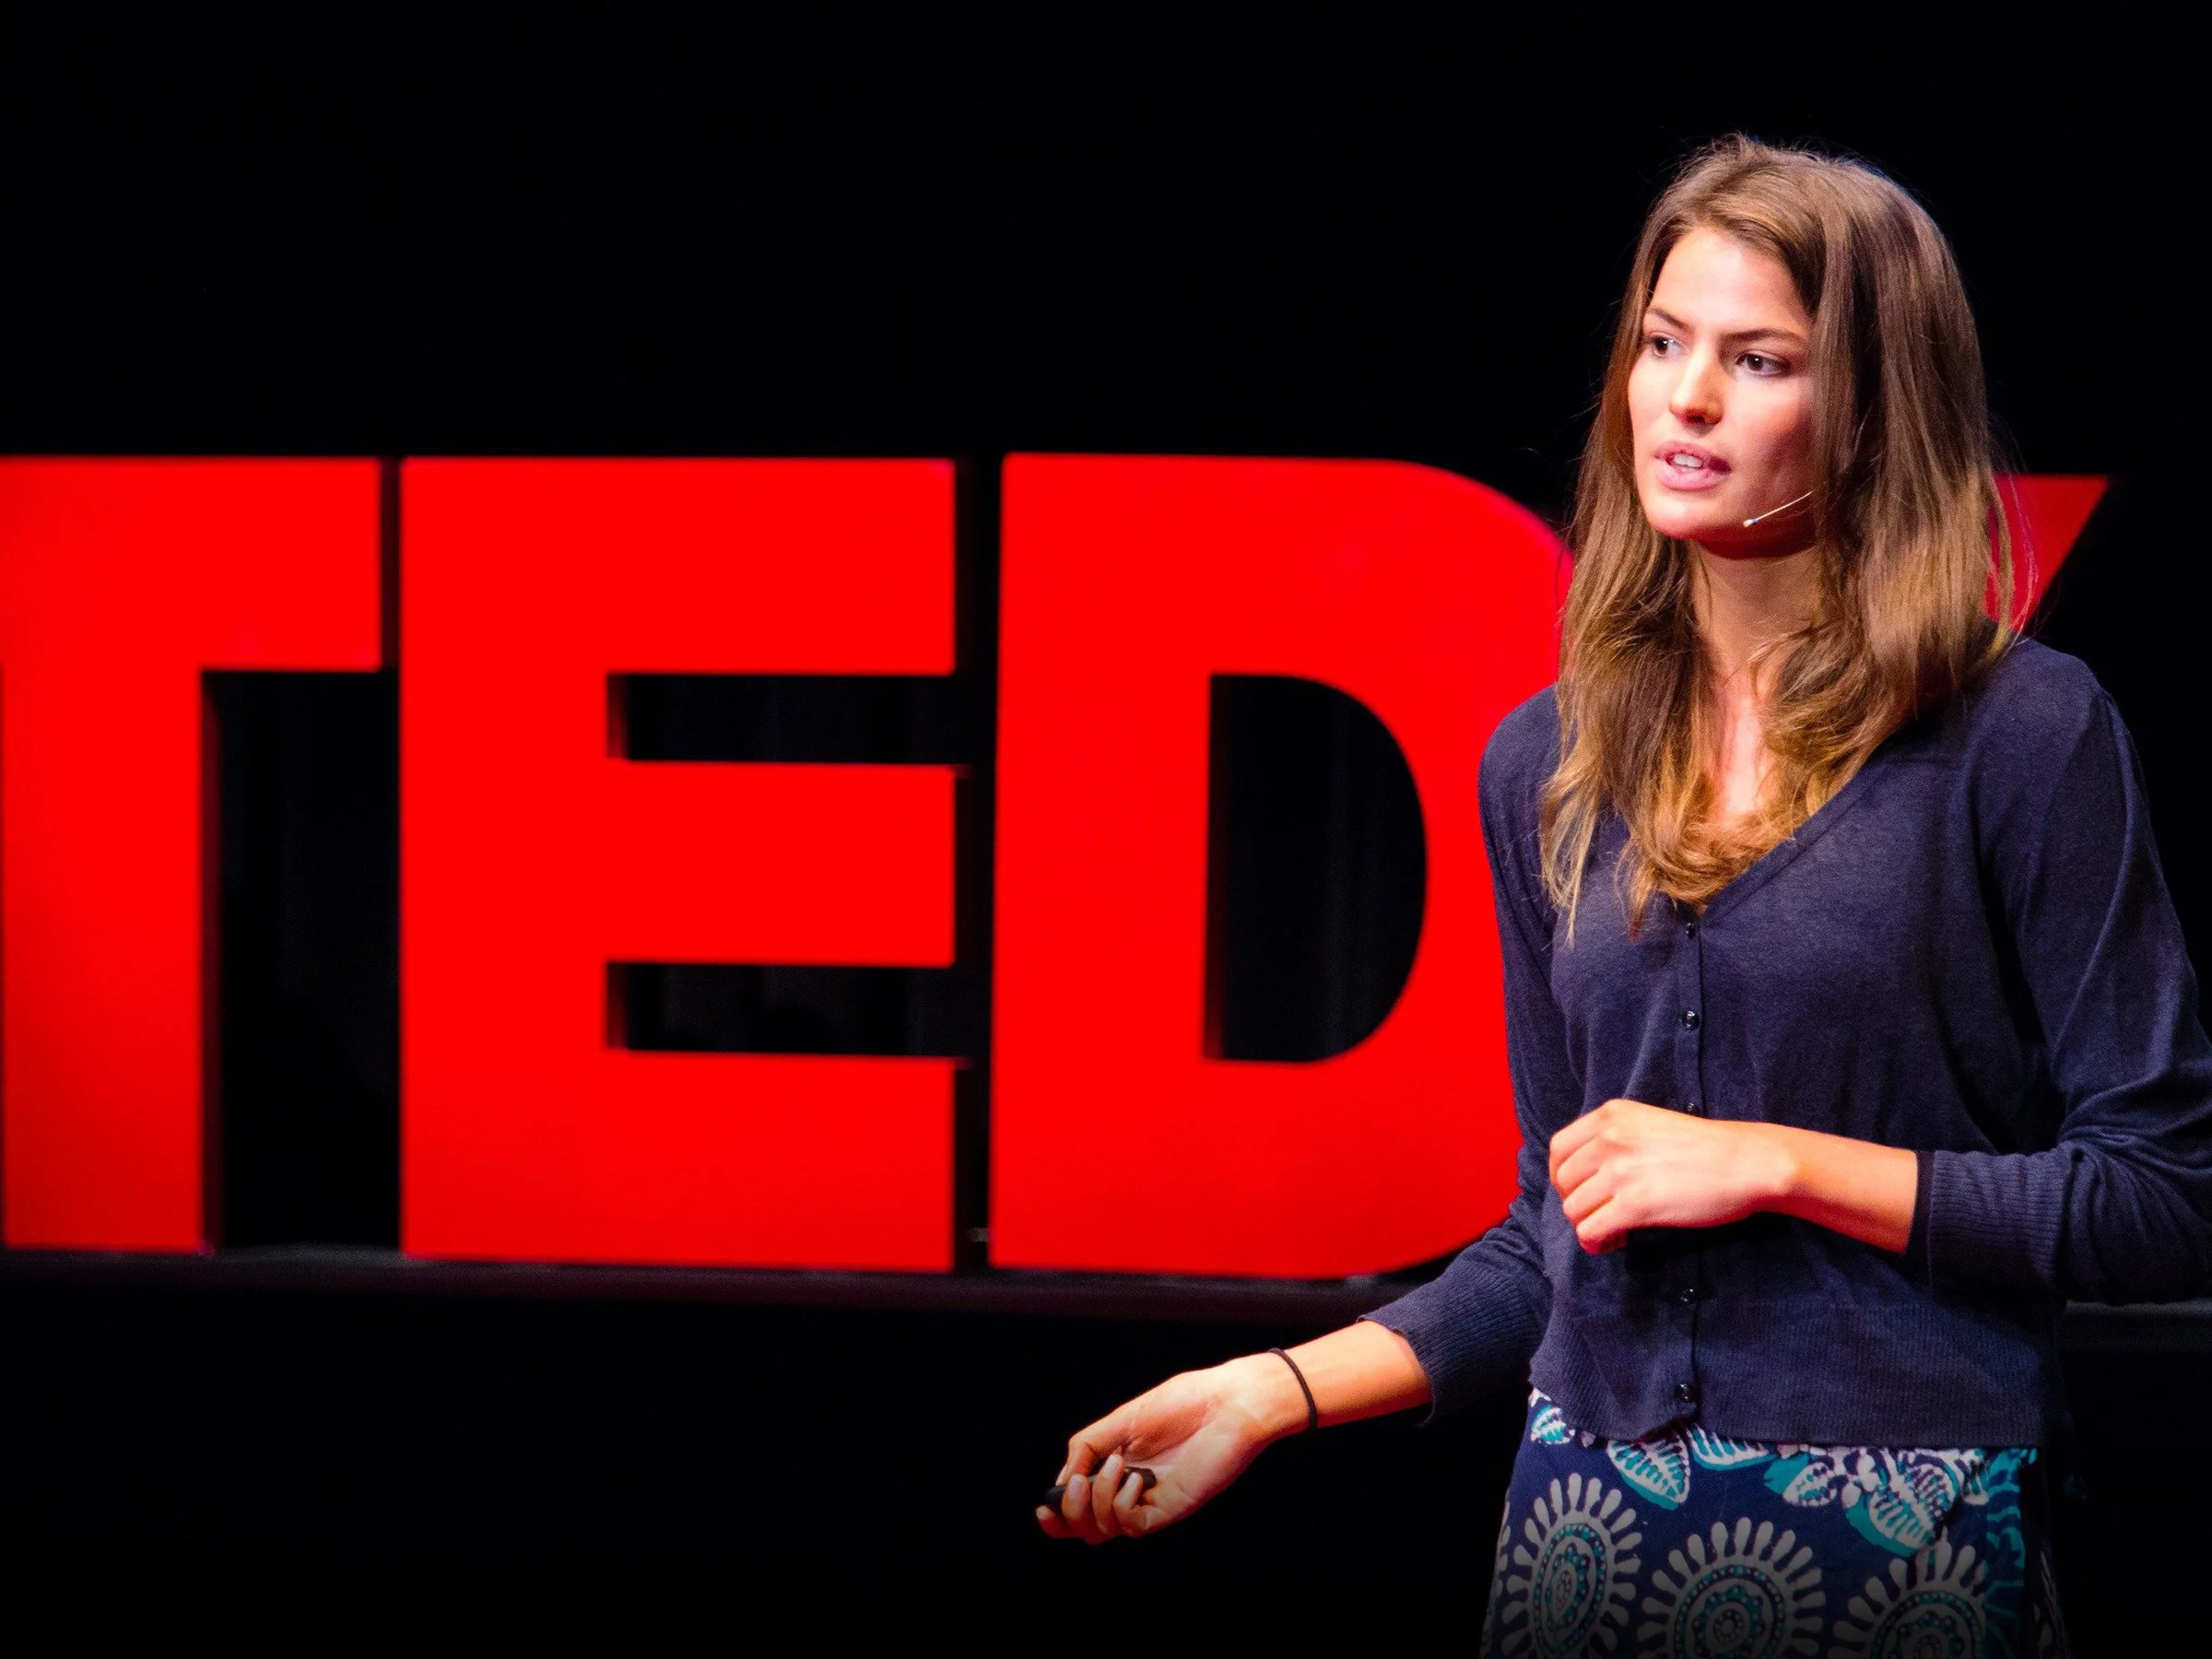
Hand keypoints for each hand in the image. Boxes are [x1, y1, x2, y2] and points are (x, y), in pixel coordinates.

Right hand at [1035, 1353, 1307, 1543]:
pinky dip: (1120, 1504)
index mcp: (1119, 1469)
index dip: (1059, 1514)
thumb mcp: (1123, 1419)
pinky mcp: (1170, 1508)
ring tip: (1116, 1465)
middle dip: (1067, 1514)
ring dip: (1093, 1500)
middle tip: (1073, 1485)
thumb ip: (1088, 1445)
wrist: (1229, 1403)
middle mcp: (1132, 1490)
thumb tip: (1062, 1478)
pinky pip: (1131, 1525)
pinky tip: (1135, 1477)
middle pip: (1086, 1528)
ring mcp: (1151, 1502)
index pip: (1083, 1506)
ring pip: (1103, 1530)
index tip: (1043, 1508)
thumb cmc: (1184, 1403)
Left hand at [1549, 1098, 1794, 1253]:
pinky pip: (1591, 1230)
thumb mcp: (1650, 1124)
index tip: (1582, 1191)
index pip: (1559, 1148)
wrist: (1747, 1162)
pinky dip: (1595, 1242)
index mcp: (1611, 1114)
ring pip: (1573, 1209)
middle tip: (1602, 1215)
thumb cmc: (1706, 1148)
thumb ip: (1616, 1138)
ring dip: (1587, 1226)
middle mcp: (1609, 1137)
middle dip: (1577, 1203)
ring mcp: (1621, 1170)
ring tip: (1613, 1231)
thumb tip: (1586, 1173)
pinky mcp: (1636, 1203)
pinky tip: (1616, 1241)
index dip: (1564, 1177)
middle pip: (1564, 1182)